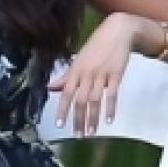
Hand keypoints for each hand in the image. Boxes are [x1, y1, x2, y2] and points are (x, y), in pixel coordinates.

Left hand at [50, 12, 135, 135]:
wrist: (116, 32)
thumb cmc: (95, 46)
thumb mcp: (77, 60)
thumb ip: (66, 75)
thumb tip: (51, 87)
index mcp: (75, 71)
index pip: (66, 93)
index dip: (62, 109)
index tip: (60, 125)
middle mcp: (86, 74)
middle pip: (80, 100)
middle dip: (78, 119)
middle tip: (77, 135)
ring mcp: (101, 75)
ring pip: (95, 100)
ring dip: (92, 117)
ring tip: (91, 132)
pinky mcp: (116, 75)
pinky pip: (112, 94)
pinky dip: (111, 108)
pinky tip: (109, 120)